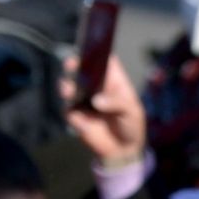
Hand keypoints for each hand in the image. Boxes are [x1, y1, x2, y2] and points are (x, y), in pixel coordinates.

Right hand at [65, 52, 147, 173]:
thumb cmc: (131, 125)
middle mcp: (96, 86)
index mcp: (113, 80)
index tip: (89, 47)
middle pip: (83, 70)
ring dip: (67, 85)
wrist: (122, 151)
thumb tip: (96, 101)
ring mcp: (84, 99)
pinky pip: (68, 107)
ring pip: (71, 86)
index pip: (104, 61)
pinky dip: (69, 107)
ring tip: (69, 89)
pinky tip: (74, 112)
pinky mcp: (76, 115)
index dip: (97, 52)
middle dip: (75, 64)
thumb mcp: (131, 111)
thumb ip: (116, 103)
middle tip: (71, 64)